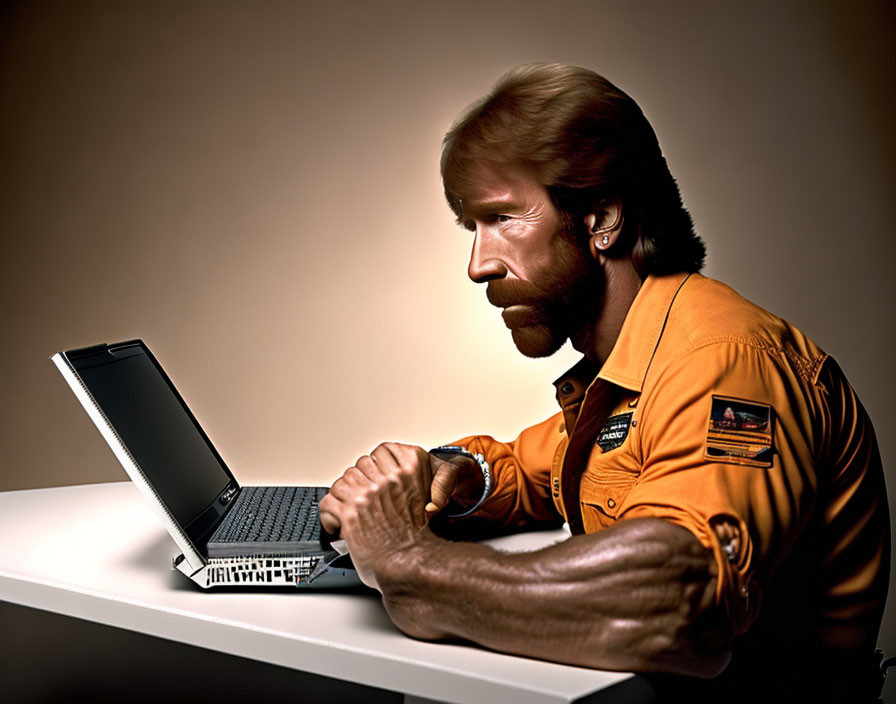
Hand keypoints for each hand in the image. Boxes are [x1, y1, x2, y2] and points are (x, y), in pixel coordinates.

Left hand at [318, 442, 449, 589]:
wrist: (413, 563)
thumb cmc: (420, 538)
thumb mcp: (427, 497)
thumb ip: (408, 482)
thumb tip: (387, 476)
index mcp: (410, 470)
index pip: (383, 450)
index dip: (376, 463)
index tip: (374, 474)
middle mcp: (388, 478)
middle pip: (360, 466)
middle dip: (358, 482)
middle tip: (360, 498)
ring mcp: (367, 493)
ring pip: (341, 483)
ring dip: (342, 498)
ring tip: (346, 511)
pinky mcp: (350, 512)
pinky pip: (327, 504)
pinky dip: (329, 516)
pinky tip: (336, 524)